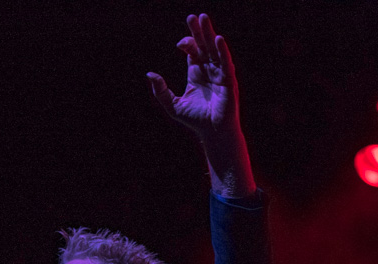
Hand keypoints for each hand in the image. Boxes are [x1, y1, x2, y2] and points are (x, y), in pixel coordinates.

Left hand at [146, 14, 239, 138]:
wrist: (212, 133)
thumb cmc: (195, 119)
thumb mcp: (172, 105)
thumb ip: (161, 90)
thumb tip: (150, 74)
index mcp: (196, 73)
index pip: (192, 51)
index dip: (187, 43)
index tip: (179, 43)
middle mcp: (209, 70)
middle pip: (204, 45)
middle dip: (198, 31)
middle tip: (193, 16)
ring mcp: (219, 74)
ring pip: (214, 50)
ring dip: (209, 34)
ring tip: (204, 18)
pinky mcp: (228, 81)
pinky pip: (225, 62)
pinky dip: (222, 51)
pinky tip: (218, 39)